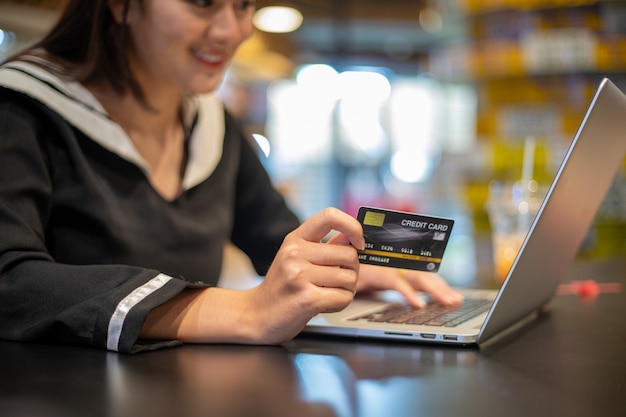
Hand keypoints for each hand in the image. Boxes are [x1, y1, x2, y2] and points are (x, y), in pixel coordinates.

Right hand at [244, 208, 364, 343]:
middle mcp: (295, 253)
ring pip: (350, 278)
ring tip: (326, 293)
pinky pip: (344, 297)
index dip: (352, 226)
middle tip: (335, 280)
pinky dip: (340, 303)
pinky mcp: (307, 298)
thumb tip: (352, 236)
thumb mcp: (296, 258)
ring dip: (345, 290)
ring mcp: (299, 275)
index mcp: (295, 239)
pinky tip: (323, 304)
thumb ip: (324, 247)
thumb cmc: (281, 287)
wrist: (255, 315)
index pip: (330, 216)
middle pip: (349, 254)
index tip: (358, 243)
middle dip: (351, 270)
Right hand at [356, 264, 463, 307]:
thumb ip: (394, 283)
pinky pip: (398, 284)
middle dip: (442, 288)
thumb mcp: (376, 279)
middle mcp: (396, 263)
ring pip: (417, 277)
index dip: (440, 285)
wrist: (333, 262)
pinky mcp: (377, 272)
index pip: (424, 274)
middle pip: (424, 275)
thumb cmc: (354, 271)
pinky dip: (409, 294)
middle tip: (456, 301)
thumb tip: (414, 298)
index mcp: (398, 265)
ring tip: (447, 302)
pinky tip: (419, 305)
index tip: (454, 297)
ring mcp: (388, 265)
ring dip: (434, 290)